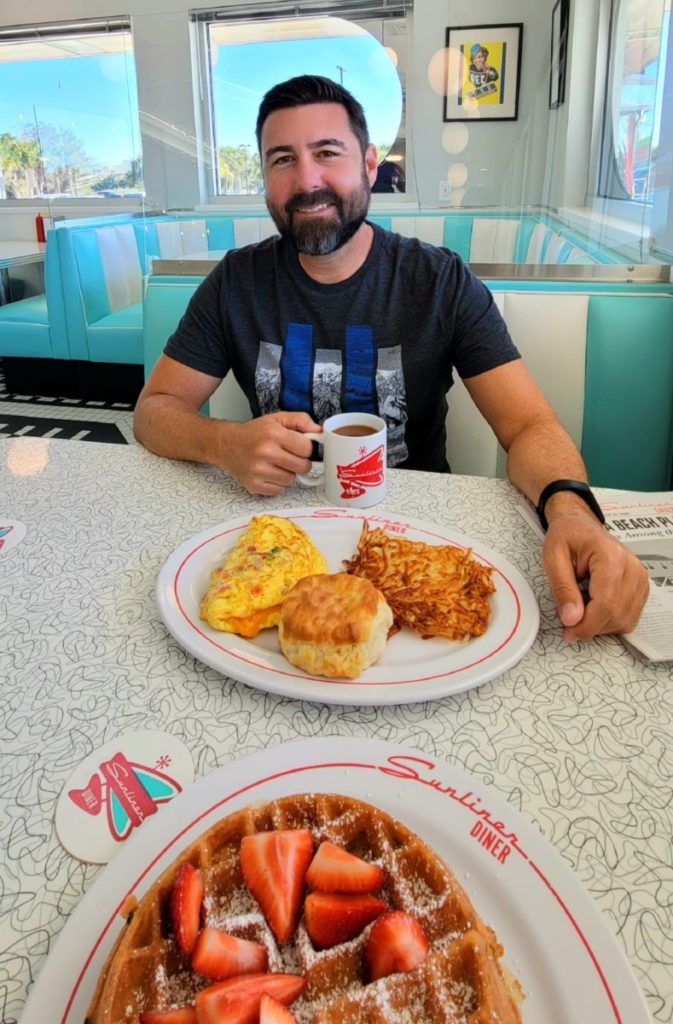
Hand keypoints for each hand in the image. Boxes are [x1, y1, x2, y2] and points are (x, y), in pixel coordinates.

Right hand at [220, 412, 319, 495]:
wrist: (228, 445)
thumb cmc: (255, 433)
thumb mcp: (277, 419)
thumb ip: (301, 420)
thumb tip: (319, 430)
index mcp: (274, 434)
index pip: (307, 449)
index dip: (305, 448)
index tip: (297, 446)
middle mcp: (265, 452)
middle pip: (302, 467)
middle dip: (299, 462)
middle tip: (289, 456)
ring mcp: (259, 471)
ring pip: (291, 480)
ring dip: (288, 474)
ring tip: (276, 464)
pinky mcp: (254, 485)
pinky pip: (279, 491)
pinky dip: (277, 484)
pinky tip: (268, 473)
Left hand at [542, 510, 648, 640]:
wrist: (580, 525)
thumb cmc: (567, 536)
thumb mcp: (553, 558)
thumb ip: (563, 589)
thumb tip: (571, 619)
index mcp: (611, 557)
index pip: (606, 604)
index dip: (586, 625)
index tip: (568, 632)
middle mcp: (632, 568)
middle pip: (617, 616)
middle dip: (590, 627)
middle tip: (568, 620)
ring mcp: (640, 578)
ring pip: (625, 621)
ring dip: (600, 624)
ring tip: (580, 604)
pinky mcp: (640, 587)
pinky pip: (628, 617)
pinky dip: (609, 619)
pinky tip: (593, 605)